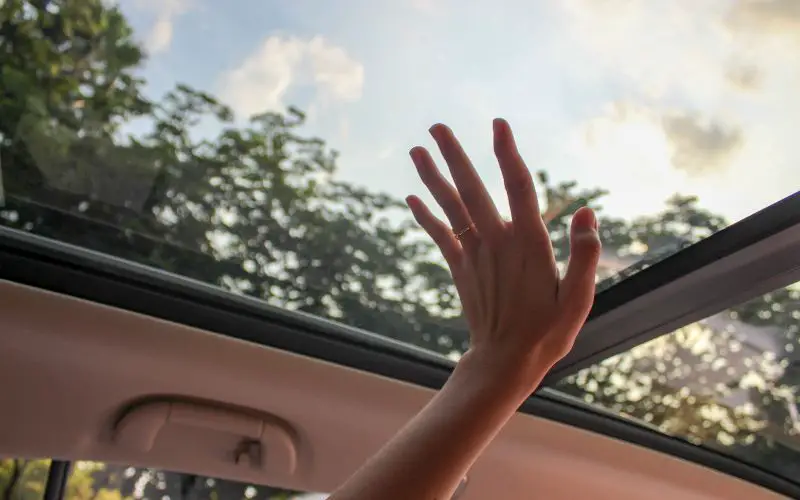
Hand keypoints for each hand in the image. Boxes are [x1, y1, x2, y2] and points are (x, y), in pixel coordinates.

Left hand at [406, 119, 600, 392]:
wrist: (505, 363)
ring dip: (432, 177)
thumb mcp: (578, 298)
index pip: (518, 187)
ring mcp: (474, 255)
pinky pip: (441, 236)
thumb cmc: (547, 331)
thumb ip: (584, 253)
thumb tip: (586, 210)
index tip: (498, 124)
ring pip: (450, 208)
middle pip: (472, 189)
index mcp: (529, 243)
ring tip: (416, 149)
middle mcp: (497, 242)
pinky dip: (426, 216)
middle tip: (436, 126)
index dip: (507, 154)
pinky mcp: (460, 269)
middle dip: (454, 156)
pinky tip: (411, 198)